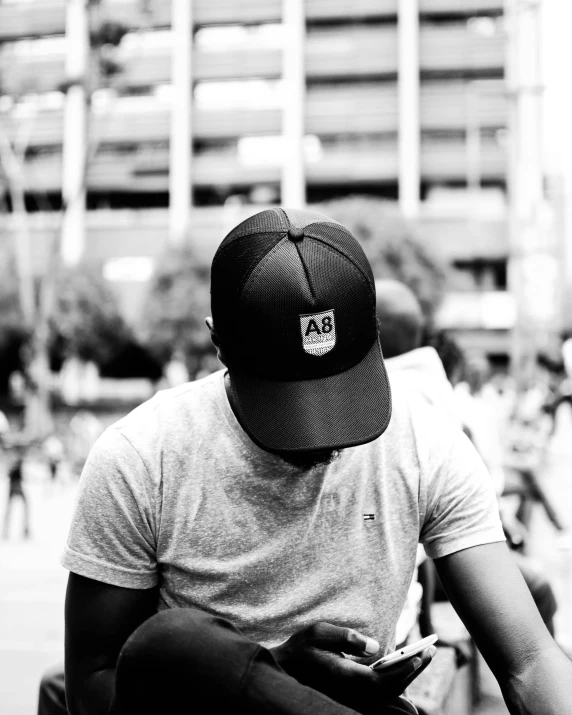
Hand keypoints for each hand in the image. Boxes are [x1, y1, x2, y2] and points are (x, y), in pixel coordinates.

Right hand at [270, 622, 435, 712]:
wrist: (285, 669)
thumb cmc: (302, 648)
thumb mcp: (318, 632)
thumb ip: (346, 638)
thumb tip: (374, 647)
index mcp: (346, 677)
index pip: (383, 680)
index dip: (404, 670)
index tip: (420, 655)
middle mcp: (353, 693)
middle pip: (392, 690)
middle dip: (414, 671)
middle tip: (430, 650)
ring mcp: (354, 697)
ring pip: (389, 697)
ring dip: (408, 679)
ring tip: (423, 656)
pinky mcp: (355, 697)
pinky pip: (382, 696)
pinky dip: (397, 684)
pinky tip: (405, 668)